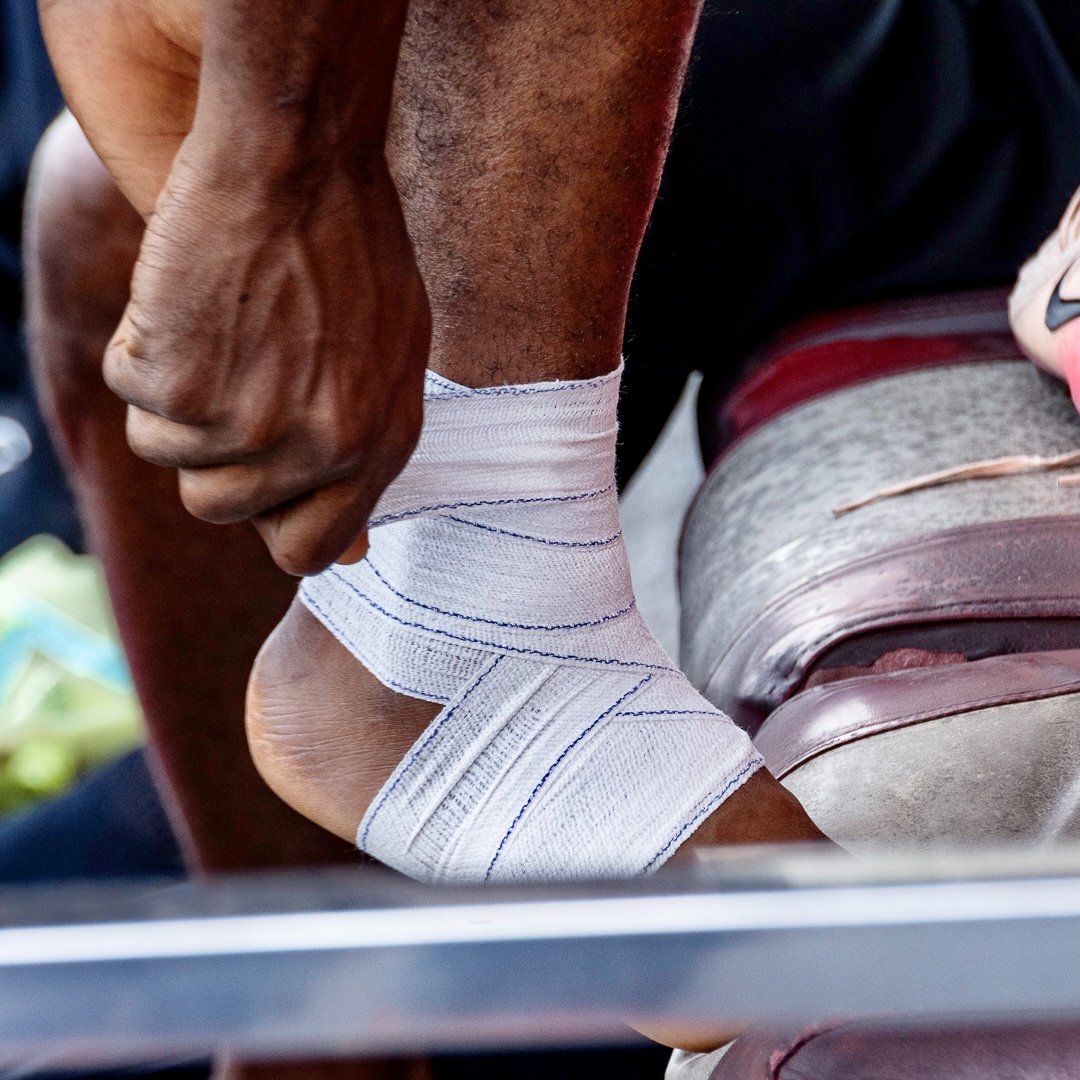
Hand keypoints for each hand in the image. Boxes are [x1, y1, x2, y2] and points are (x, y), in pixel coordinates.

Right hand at [107, 140, 429, 573]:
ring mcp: (249, 424)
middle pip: (220, 507)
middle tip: (234, 371)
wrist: (299, 158)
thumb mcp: (394, 361)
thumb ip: (367, 458)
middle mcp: (319, 451)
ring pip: (167, 453)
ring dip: (176, 394)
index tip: (260, 478)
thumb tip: (347, 553)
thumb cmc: (352, 248)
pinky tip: (191, 296)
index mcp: (377, 449)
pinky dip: (144, 344)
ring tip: (218, 323)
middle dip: (213, 450)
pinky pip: (132, 393)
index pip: (308, 552)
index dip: (273, 519)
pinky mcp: (182, 383)